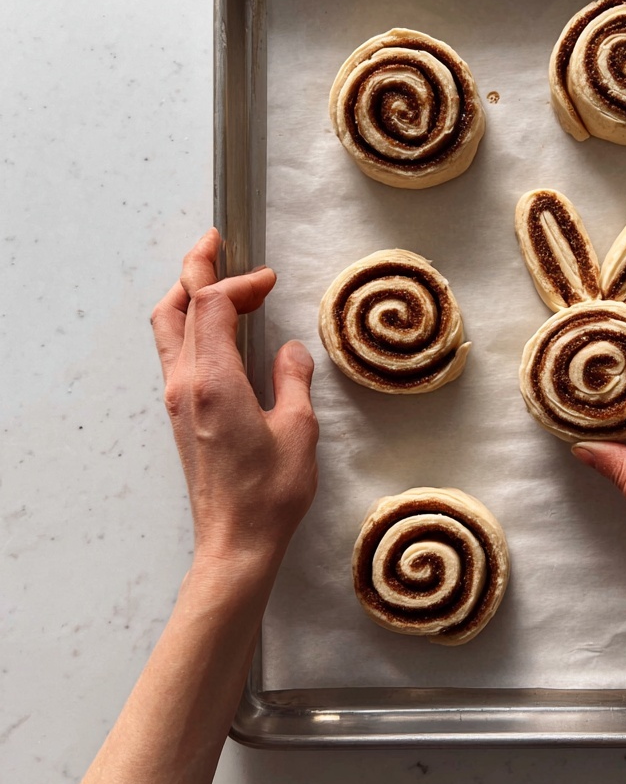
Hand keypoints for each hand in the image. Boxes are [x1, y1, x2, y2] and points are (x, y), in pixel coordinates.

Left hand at [151, 230, 319, 580]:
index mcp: (214, 381)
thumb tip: (290, 352)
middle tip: (215, 241)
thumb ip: (293, 380)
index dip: (241, 284)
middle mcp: (186, 384)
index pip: (214, 307)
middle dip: (196, 268)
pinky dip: (188, 324)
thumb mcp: (299, 431)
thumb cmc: (268, 494)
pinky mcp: (181, 415)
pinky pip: (174, 352)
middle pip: (179, 307)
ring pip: (168, 328)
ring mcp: (178, 400)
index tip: (269, 281)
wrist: (236, 541)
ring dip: (186, 294)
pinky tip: (210, 326)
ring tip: (207, 274)